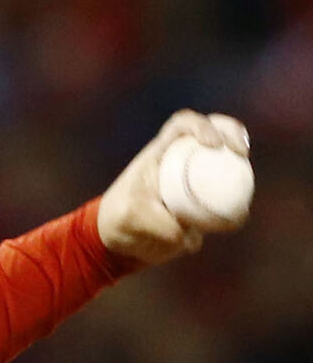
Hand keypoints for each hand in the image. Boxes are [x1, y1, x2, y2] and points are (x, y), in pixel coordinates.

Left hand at [97, 109, 250, 264]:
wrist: (123, 239)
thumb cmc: (121, 218)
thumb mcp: (130, 217)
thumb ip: (158, 222)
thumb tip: (192, 237)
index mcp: (160, 152)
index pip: (182, 124)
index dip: (202, 126)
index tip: (213, 144)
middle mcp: (183, 159)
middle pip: (215, 132)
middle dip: (234, 133)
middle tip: (242, 153)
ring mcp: (197, 178)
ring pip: (227, 164)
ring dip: (241, 171)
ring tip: (242, 195)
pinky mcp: (205, 201)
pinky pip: (228, 197)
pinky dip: (237, 205)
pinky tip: (238, 218)